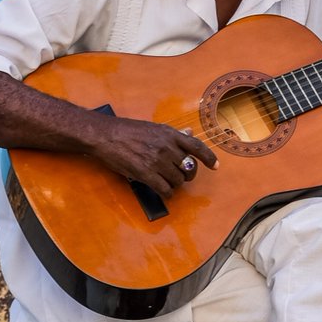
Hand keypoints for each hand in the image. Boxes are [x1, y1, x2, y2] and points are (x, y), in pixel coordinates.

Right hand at [90, 116, 217, 197]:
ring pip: (178, 180)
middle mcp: (167, 147)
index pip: (197, 147)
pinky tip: (163, 192)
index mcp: (170, 134)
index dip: (209, 158)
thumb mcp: (153, 127)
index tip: (215, 166)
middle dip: (188, 175)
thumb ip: (173, 134)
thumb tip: (189, 134)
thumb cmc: (127, 130)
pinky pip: (165, 189)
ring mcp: (157, 161)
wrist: (106, 135)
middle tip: (181, 177)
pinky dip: (167, 193)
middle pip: (189, 168)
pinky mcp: (146, 174)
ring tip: (167, 182)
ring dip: (175, 184)